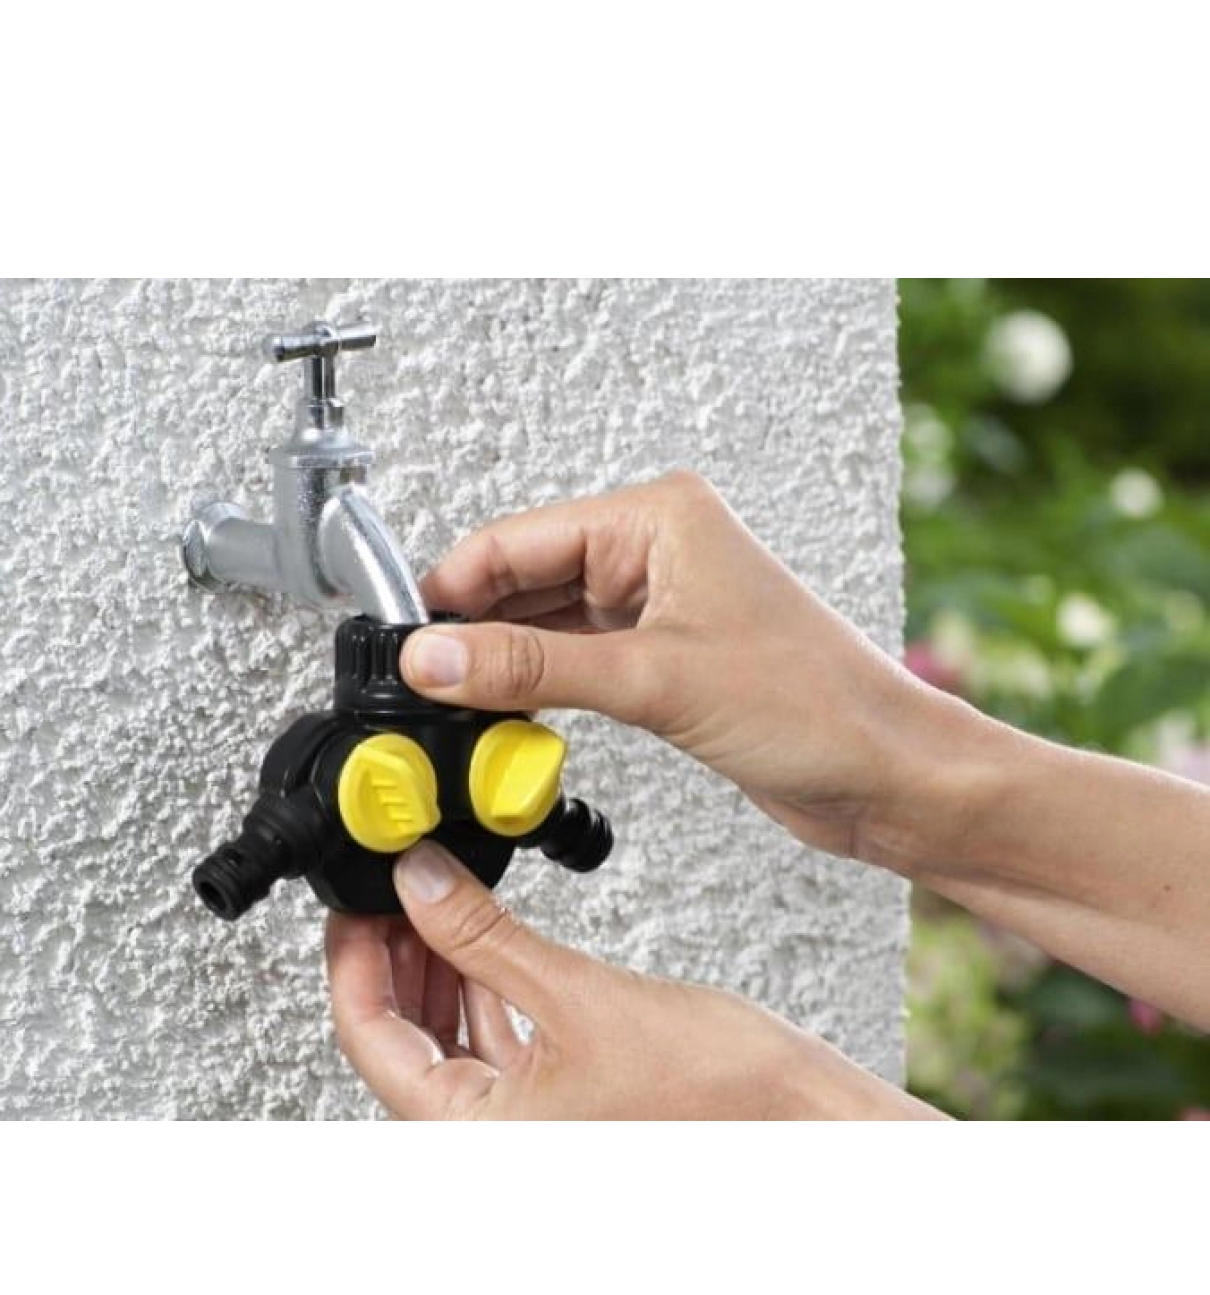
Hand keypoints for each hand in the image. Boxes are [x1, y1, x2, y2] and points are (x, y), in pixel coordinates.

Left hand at [325, 842, 940, 1119]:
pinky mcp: (562, 1100)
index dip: (351, 960)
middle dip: (393, 957)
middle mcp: (494, 1141)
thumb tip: (417, 884)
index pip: (371, 1040)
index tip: (353, 901)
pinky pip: (494, 1041)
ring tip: (430, 899)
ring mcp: (529, 1124)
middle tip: (389, 888)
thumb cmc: (721, 1097)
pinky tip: (482, 940)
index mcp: (477, 1137)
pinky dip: (482, 986)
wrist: (806, 1121)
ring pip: (447, 1038)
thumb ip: (482, 937)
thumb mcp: (577, 996)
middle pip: (403, 1039)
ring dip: (436, 968)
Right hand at [401, 470, 947, 858]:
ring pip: (545, 622)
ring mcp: (657, 605)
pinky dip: (537, 686)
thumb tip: (437, 657)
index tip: (406, 639)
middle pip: (525, 576)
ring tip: (457, 706)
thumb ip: (534, 668)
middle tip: (421, 682)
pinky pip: (573, 658)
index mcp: (658, 519)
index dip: (452, 588)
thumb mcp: (653, 680)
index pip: (519, 538)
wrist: (888, 775)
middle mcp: (655, 551)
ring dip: (502, 662)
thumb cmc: (817, 705)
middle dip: (472, 628)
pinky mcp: (661, 655)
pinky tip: (508, 715)